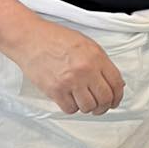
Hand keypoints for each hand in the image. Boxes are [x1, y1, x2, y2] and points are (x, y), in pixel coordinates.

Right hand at [9, 19, 123, 115]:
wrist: (31, 38)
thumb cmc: (55, 38)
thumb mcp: (86, 44)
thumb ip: (101, 62)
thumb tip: (112, 81)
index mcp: (96, 57)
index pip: (116, 84)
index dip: (118, 96)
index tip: (114, 101)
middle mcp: (85, 70)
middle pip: (104, 99)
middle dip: (104, 106)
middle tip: (100, 107)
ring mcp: (70, 81)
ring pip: (88, 107)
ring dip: (87, 108)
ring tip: (83, 101)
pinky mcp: (55, 90)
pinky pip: (70, 109)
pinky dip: (72, 107)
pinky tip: (70, 99)